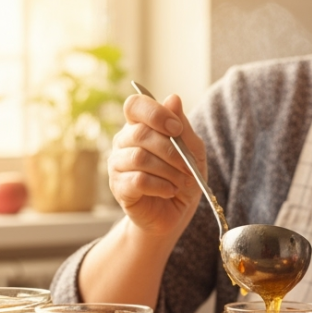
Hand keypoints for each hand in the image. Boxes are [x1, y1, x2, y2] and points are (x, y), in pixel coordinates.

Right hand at [107, 92, 206, 241]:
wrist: (175, 213)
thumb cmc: (183, 178)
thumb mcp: (193, 150)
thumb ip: (183, 127)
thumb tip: (173, 98)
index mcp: (140, 126)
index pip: (135, 105)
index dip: (155, 113)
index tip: (177, 129)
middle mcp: (124, 142)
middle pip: (140, 133)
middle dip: (171, 150)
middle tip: (188, 166)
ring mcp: (118, 164)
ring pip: (140, 157)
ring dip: (168, 170)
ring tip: (182, 181)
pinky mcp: (119, 187)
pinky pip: (138, 180)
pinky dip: (161, 185)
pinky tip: (170, 190)